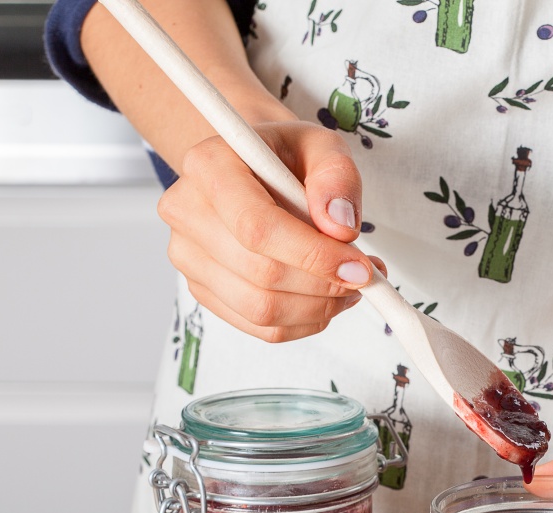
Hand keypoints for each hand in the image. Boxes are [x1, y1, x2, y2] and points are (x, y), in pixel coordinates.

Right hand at [157, 121, 381, 341]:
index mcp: (209, 166)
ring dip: (319, 308)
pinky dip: (305, 321)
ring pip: (261, 309)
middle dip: (324, 286)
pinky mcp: (202, 289)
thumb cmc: (287, 156)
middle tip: (365, 277)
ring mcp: (188, 256)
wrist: (255, 170)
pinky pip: (260, 327)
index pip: (257, 227)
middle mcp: (187, 211)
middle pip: (261, 274)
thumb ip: (337, 177)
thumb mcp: (322, 146)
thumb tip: (340, 228)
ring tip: (350, 286)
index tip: (360, 267)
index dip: (313, 255)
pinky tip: (325, 299)